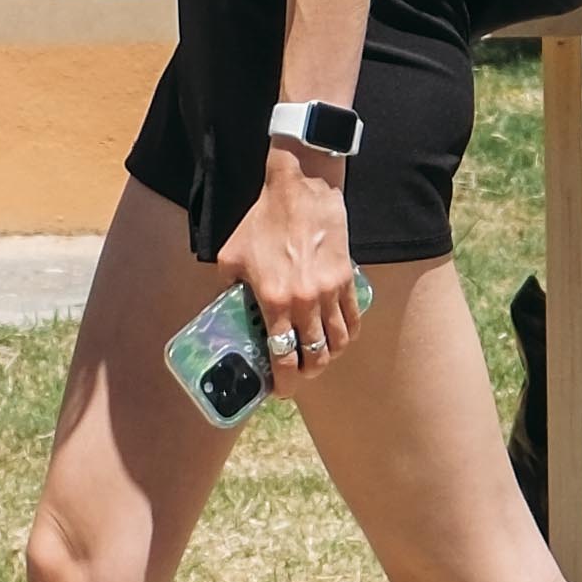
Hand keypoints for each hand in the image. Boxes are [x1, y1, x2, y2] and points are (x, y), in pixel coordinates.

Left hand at [228, 145, 363, 366]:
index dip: (284, 381)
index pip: (283, 356)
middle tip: (299, 375)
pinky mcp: (347, 280)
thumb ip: (228, 287)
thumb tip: (229, 306)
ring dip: (329, 358)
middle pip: (316, 357)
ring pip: (338, 343)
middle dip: (307, 374)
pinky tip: (338, 338)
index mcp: (274, 301)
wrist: (298, 192)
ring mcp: (330, 292)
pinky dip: (347, 335)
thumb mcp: (231, 256)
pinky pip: (353, 319)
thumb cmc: (262, 222)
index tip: (280, 389)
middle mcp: (305, 302)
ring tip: (319, 358)